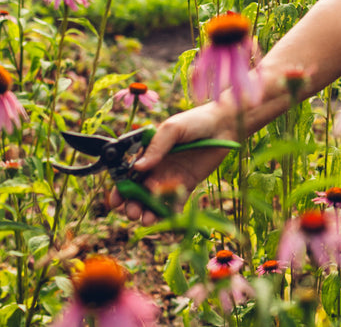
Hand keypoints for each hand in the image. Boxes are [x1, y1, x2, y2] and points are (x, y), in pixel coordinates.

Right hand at [107, 103, 234, 224]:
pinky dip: (170, 211)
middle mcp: (157, 167)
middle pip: (139, 190)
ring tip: (147, 220)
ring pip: (155, 199)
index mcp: (148, 152)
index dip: (121, 188)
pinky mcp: (187, 184)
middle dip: (133, 204)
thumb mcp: (172, 129)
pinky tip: (168, 217)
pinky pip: (176, 202)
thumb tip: (137, 167)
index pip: (129, 173)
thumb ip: (155, 147)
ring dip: (149, 211)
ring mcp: (171, 177)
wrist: (224, 126)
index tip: (116, 201)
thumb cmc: (196, 121)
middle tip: (132, 213)